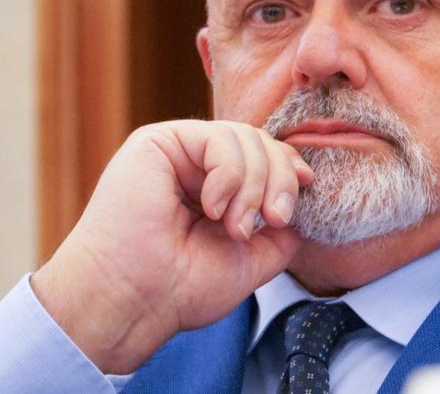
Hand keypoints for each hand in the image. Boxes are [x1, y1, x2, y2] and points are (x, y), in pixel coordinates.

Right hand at [31, 120, 312, 373]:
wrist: (136, 302)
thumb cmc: (181, 288)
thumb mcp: (254, 257)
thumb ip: (282, 226)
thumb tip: (304, 191)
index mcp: (215, 189)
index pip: (266, 158)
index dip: (289, 170)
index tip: (298, 199)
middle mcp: (195, 167)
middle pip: (261, 142)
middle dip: (279, 180)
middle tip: (274, 220)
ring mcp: (176, 152)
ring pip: (245, 137)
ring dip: (253, 185)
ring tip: (235, 226)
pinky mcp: (156, 142)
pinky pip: (218, 138)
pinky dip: (228, 175)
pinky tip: (211, 207)